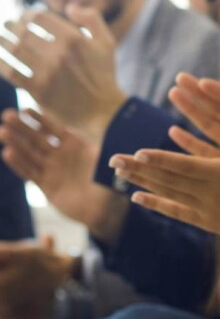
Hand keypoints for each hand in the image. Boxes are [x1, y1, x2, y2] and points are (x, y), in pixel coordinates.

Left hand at [0, 7, 126, 142]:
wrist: (102, 111)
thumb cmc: (103, 75)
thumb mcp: (107, 43)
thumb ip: (92, 18)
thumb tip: (69, 7)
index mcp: (74, 38)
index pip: (38, 17)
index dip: (26, 14)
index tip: (24, 17)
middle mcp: (59, 54)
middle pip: (23, 31)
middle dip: (11, 25)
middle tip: (7, 25)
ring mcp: (47, 73)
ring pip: (14, 50)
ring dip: (2, 41)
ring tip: (0, 38)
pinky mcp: (38, 90)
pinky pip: (11, 72)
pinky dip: (2, 63)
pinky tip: (1, 60)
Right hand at [0, 108, 126, 240]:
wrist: (103, 210)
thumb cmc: (109, 184)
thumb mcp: (108, 164)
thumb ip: (106, 153)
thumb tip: (110, 145)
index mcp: (77, 146)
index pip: (55, 129)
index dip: (41, 119)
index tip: (26, 109)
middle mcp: (62, 156)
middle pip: (38, 139)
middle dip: (23, 127)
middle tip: (7, 115)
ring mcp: (52, 170)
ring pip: (31, 153)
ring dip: (16, 143)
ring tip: (2, 131)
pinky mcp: (46, 185)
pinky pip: (30, 172)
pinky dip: (20, 164)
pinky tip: (8, 153)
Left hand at [110, 118, 219, 259]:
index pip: (184, 166)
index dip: (159, 159)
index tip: (136, 152)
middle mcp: (211, 194)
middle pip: (168, 180)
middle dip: (139, 169)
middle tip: (113, 160)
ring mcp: (208, 211)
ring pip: (168, 194)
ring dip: (142, 183)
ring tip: (119, 173)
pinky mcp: (209, 222)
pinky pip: (177, 212)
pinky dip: (157, 205)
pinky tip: (139, 198)